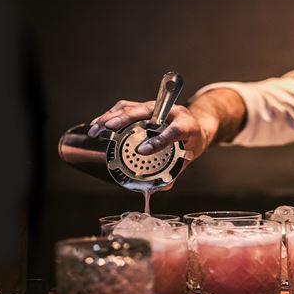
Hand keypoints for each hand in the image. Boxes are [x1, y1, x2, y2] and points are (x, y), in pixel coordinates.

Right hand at [87, 100, 211, 160]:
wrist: (195, 124)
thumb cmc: (192, 141)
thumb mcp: (188, 156)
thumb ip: (175, 170)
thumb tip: (163, 187)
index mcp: (186, 125)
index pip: (174, 131)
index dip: (159, 140)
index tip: (143, 151)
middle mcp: (171, 112)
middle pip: (147, 111)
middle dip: (126, 119)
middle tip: (109, 128)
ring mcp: (157, 107)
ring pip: (133, 107)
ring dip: (112, 116)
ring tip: (97, 128)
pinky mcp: (145, 107)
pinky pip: (126, 107)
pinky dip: (111, 115)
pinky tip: (99, 124)